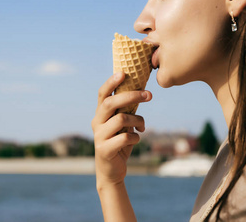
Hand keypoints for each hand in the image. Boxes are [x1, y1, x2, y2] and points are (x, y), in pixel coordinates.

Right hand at [92, 72, 151, 186]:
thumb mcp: (122, 126)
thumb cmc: (119, 143)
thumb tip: (143, 93)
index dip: (111, 82)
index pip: (102, 94)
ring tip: (142, 126)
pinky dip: (135, 137)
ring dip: (137, 120)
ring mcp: (99, 136)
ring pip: (121, 119)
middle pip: (111, 103)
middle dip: (131, 96)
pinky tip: (136, 140)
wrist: (111, 171)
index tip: (123, 73)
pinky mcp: (104, 150)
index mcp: (100, 114)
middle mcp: (96, 123)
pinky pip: (125, 138)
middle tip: (148, 95)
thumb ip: (126, 111)